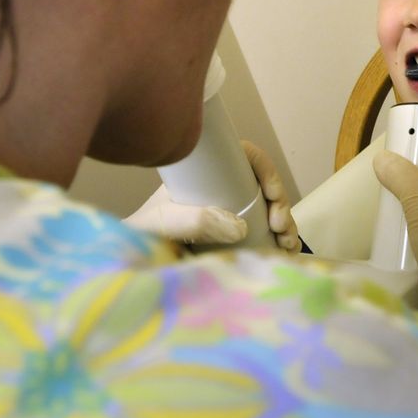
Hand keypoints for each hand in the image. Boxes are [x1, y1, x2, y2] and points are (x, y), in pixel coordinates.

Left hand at [124, 140, 299, 252]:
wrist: (129, 260)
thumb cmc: (140, 234)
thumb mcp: (162, 222)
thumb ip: (194, 222)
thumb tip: (239, 225)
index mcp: (205, 175)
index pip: (244, 157)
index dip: (265, 170)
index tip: (274, 193)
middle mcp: (220, 191)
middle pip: (263, 186)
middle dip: (280, 203)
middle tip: (281, 226)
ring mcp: (228, 214)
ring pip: (268, 210)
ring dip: (285, 224)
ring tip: (287, 245)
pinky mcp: (233, 239)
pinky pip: (264, 233)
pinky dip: (279, 241)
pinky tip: (286, 252)